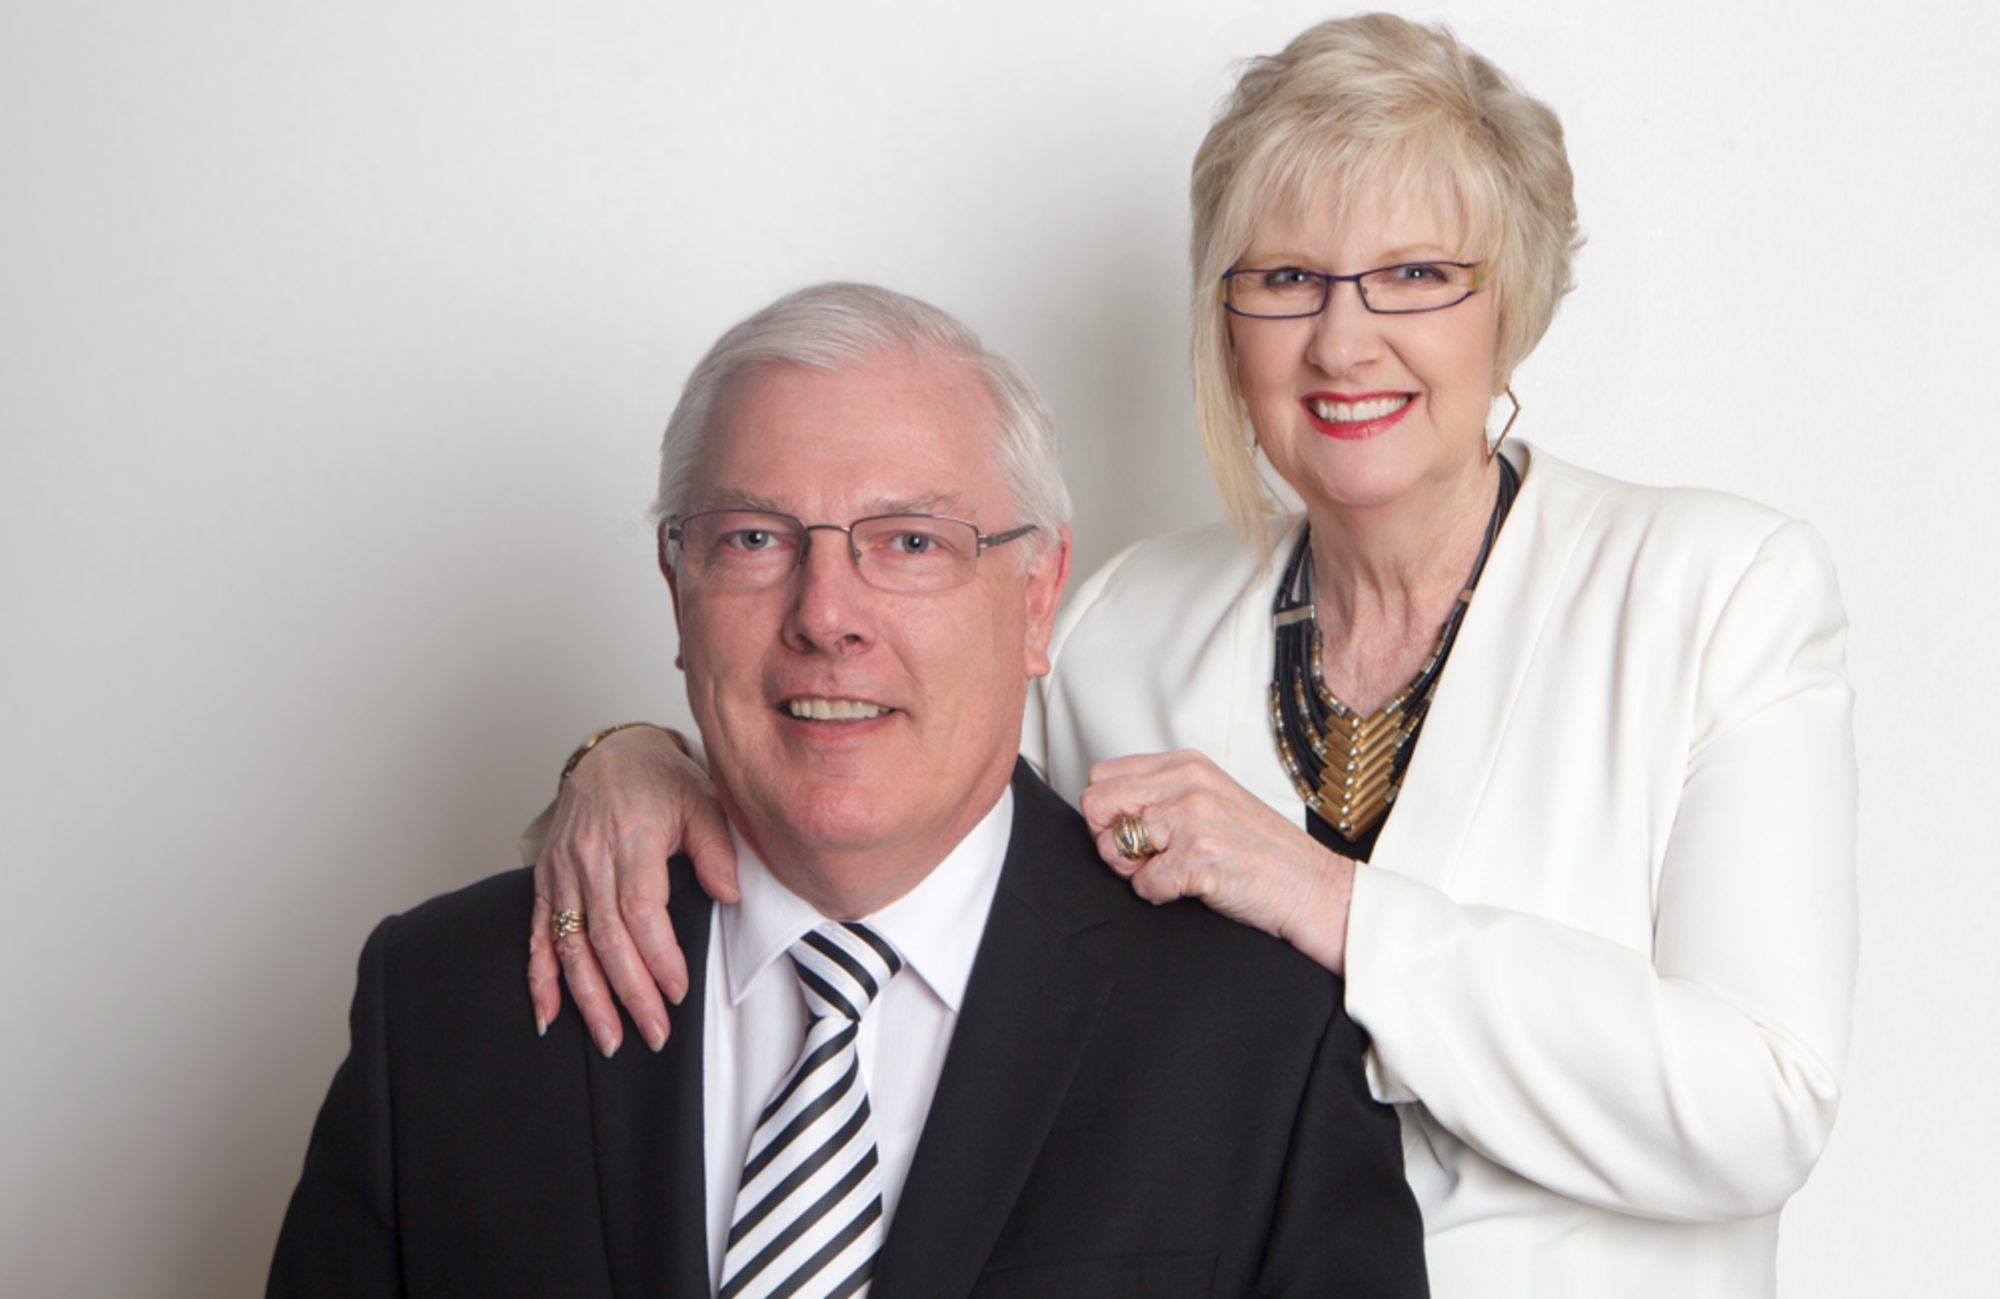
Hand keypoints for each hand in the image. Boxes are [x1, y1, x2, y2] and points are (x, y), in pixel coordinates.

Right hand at [529, 725, 738, 1055]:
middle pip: (605, 936)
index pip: (640, 909)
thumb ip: (717, 849)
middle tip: (654, 1032)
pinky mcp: (546, 880)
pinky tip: (549, 1013)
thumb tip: (729, 894)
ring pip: (570, 944)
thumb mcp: (703, 801)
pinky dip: (540, 977)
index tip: (678, 990)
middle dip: (629, 992)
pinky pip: (539, 934)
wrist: (612, 754)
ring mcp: (563, 871)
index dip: (657, 955)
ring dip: (588, 997)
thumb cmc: (661, 780)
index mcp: (631, 837)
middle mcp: (590, 857)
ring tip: (610, 1038)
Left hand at [1078, 750, 1355, 974]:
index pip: (1103, 776)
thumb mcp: (1210, 803)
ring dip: (1133, 870)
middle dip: (1110, 840)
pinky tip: (1192, 888)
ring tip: (1171, 873)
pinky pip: (1143, 884)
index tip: (1134, 833)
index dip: (1108, 813)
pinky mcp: (1199, 856)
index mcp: (1186, 764)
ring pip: (1113, 844)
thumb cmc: (1261, 852)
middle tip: (1144, 859)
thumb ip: (1162, 797)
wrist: (1314, 887)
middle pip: (1097, 805)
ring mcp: (1194, 817)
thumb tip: (1104, 815)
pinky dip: (1160, 895)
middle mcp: (1187, 782)